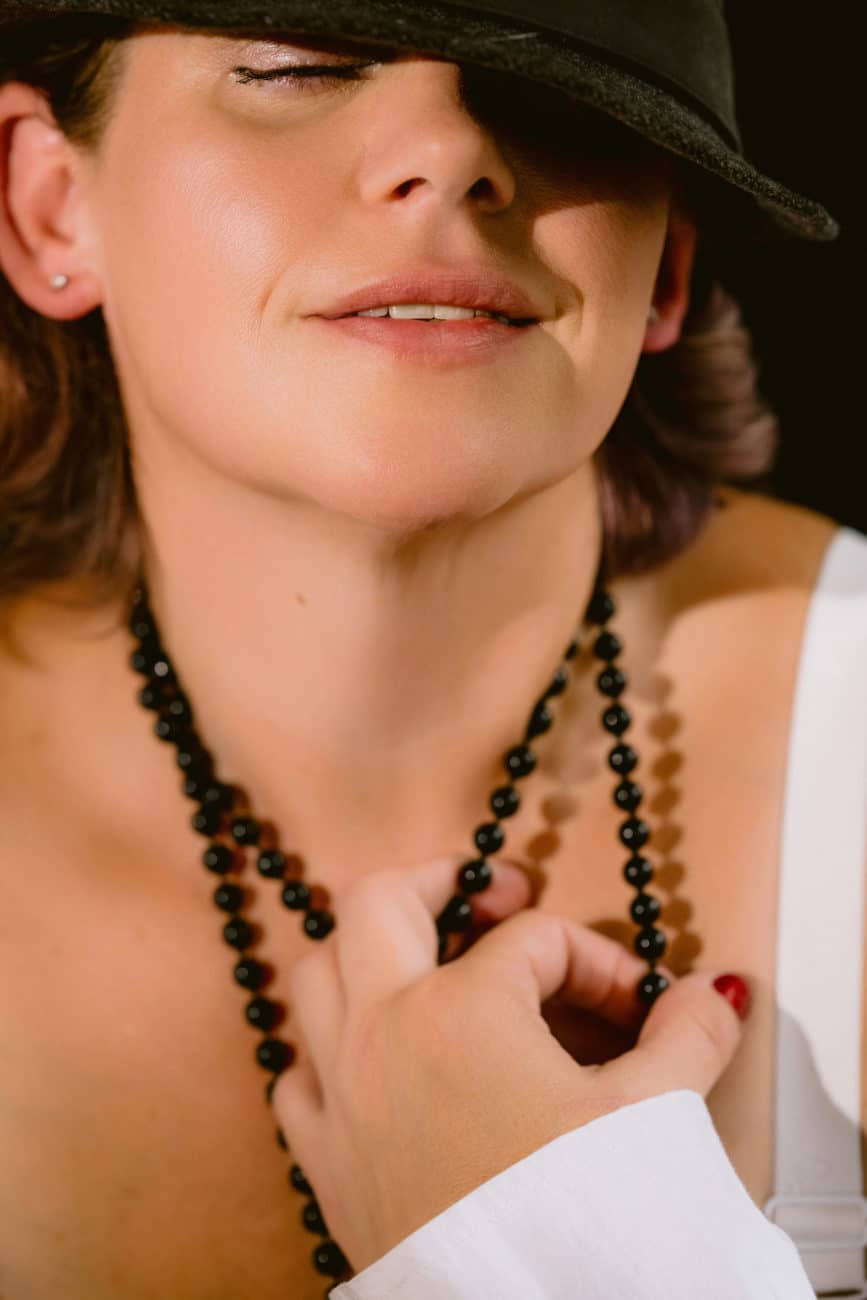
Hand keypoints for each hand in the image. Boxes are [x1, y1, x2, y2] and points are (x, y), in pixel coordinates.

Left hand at [272, 855, 749, 1272]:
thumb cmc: (578, 1220)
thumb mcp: (655, 1116)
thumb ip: (688, 1036)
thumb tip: (712, 996)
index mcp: (462, 1009)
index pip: (536, 941)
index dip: (599, 962)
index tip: (637, 1006)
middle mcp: (384, 1032)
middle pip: (378, 901)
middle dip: (437, 879)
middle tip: (490, 896)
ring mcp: (343, 1091)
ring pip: (316, 973)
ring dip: (365, 952)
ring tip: (420, 958)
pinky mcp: (325, 1158)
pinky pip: (299, 1072)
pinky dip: (327, 1051)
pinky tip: (372, 1063)